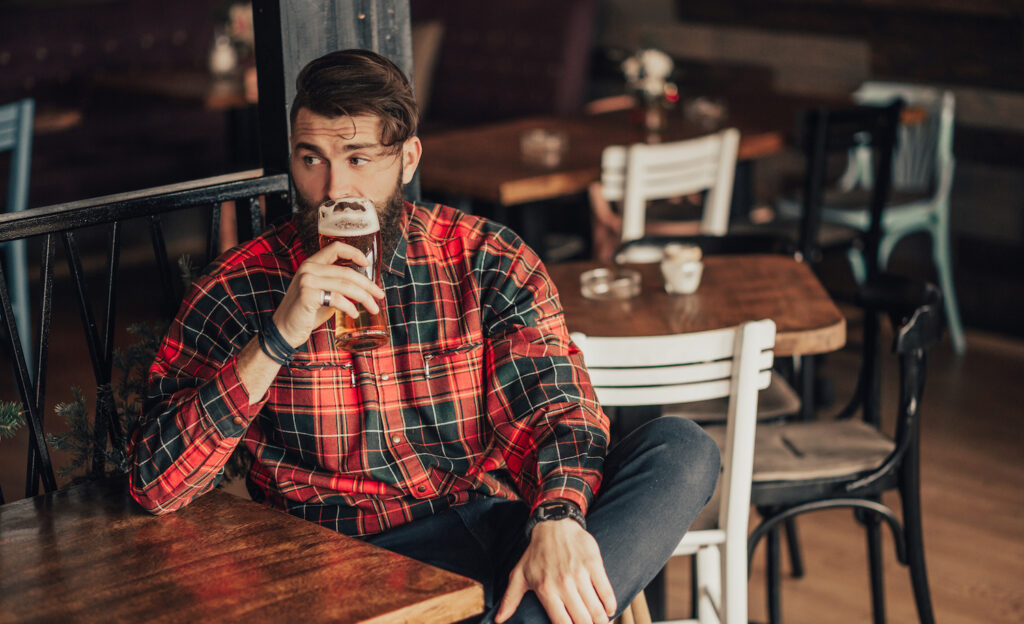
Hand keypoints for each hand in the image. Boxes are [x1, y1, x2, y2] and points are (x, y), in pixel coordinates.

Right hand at [272, 241, 385, 346]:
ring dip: (364, 298)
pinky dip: (350, 307)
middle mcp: (309, 268)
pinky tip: (355, 314)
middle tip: (380, 295)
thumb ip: (337, 287)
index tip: (367, 264)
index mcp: (311, 264)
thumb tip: (363, 289)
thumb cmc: (305, 314)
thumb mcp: (322, 295)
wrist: (284, 330)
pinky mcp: (308, 295)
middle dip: (368, 285)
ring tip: (374, 308)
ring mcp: (307, 280)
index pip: (336, 248)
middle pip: (347, 272)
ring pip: (346, 285)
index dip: (354, 253)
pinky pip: (337, 299)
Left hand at [496, 519, 615, 623]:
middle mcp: (563, 584)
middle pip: (583, 621)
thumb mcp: (519, 575)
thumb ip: (510, 599)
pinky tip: (608, 610)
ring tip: (600, 623)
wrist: (554, 524)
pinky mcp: (594, 564)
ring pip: (597, 610)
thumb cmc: (535, 553)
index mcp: (545, 590)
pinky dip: (610, 606)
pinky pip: (607, 592)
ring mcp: (580, 574)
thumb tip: (498, 620)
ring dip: (601, 621)